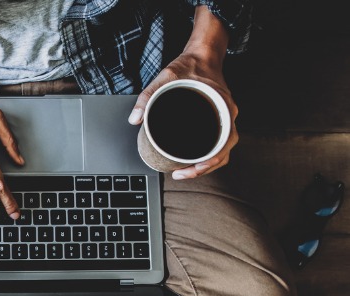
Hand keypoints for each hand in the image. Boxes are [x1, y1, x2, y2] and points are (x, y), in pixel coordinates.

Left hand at [128, 7, 238, 179]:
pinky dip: (206, 154)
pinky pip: (217, 142)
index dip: (209, 162)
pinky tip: (191, 159)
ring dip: (205, 164)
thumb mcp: (166, 76)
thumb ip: (148, 96)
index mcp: (222, 107)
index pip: (223, 144)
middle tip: (181, 174)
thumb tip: (134, 119)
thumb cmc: (189, 65)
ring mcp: (224, 118)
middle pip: (222, 153)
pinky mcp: (217, 119)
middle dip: (203, 168)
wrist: (203, 53)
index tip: (191, 169)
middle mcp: (227, 115)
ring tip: (184, 171)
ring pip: (221, 150)